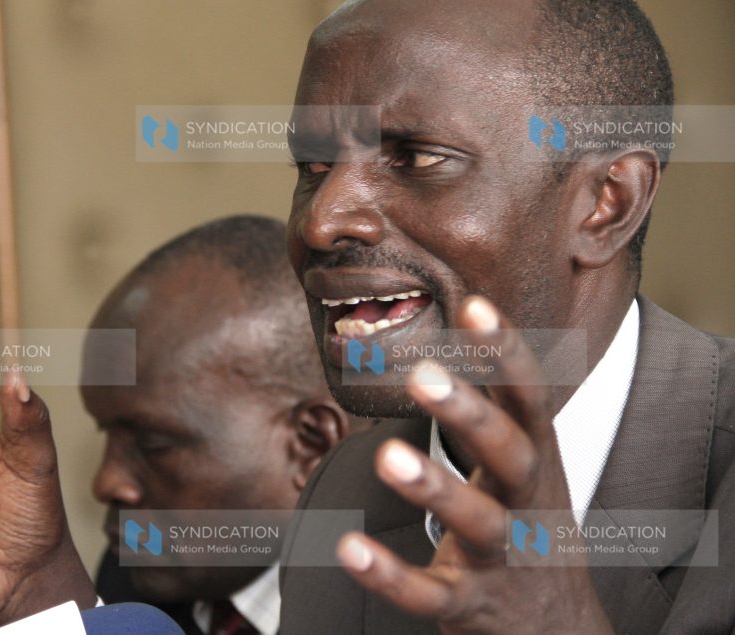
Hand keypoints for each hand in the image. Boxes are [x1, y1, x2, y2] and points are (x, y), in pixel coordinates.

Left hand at [335, 296, 612, 634]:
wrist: (560, 629)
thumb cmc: (530, 523)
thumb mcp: (529, 463)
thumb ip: (500, 401)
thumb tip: (478, 312)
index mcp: (536, 462)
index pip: (530, 400)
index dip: (508, 354)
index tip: (475, 306)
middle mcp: (525, 505)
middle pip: (509, 455)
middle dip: (469, 415)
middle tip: (422, 374)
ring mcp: (501, 558)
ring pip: (476, 522)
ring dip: (435, 488)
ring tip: (387, 456)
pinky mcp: (470, 604)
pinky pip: (428, 593)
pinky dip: (390, 574)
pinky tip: (348, 548)